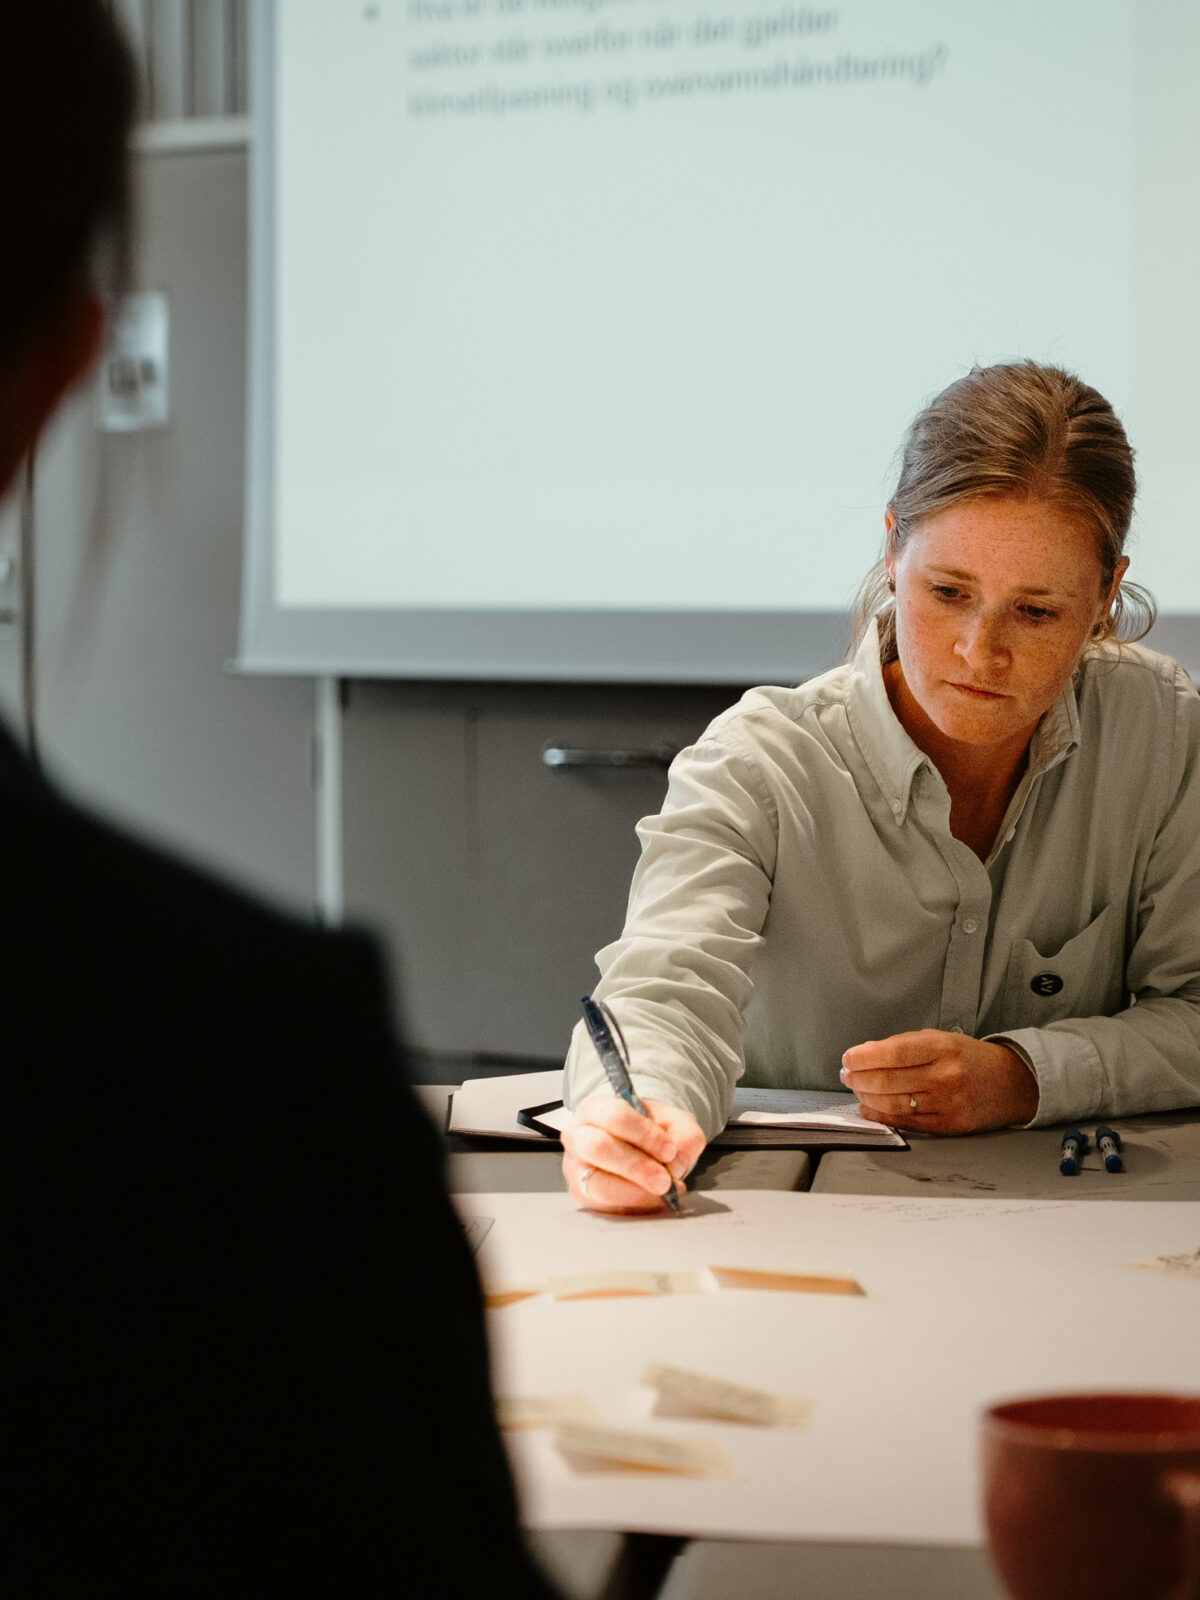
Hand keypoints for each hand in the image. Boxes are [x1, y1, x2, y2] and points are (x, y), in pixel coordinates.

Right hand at [561, 1096, 706, 1212]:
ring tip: (662, 1192)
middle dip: (636, 1167)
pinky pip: (604, 1206)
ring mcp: (576, 1167)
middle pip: (598, 1148)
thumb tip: (676, 1163)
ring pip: (598, 1184)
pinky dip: (633, 1205)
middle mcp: (578, 1135)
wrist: (639, 1146)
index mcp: (596, 1108)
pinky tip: (651, 1199)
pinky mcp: (582, 1195)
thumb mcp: (675, 1122)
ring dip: (636, 1192)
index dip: (643, 1134)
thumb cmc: (650, 1130)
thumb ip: (684, 1136)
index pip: (613, 1116)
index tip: (669, 1150)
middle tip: (665, 1179)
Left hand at [840, 1030, 1038, 1133]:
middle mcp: (946, 1076)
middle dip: (859, 1078)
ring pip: (893, 1103)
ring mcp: (948, 1103)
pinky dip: (881, 1116)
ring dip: (866, 1097)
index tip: (848, 1058)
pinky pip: (907, 1122)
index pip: (893, 1052)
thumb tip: (865, 1054)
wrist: (1013, 1084)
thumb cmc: (970, 1058)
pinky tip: (869, 1108)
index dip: (864, 1057)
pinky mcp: (948, 1125)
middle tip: (846, 1075)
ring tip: (856, 1089)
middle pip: (888, 1080)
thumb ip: (904, 1045)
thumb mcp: (941, 1039)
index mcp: (943, 1048)